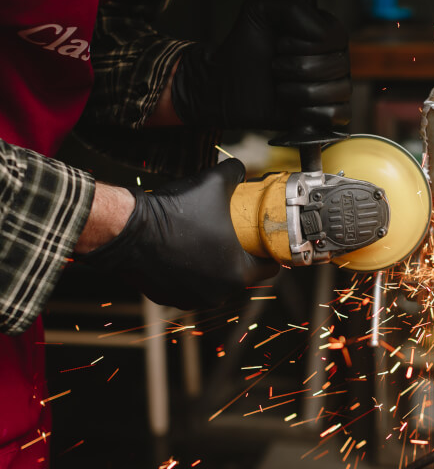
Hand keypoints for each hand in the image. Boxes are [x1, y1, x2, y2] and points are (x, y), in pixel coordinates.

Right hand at [80, 159, 278, 309]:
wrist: (127, 230)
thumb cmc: (174, 211)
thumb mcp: (213, 183)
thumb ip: (235, 173)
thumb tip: (241, 168)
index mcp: (237, 274)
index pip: (269, 268)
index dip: (270, 252)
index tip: (266, 242)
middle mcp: (218, 294)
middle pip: (241, 275)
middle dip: (240, 257)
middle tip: (236, 238)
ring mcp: (192, 299)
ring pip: (214, 281)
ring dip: (214, 267)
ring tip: (208, 243)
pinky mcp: (169, 298)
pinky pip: (189, 285)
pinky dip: (190, 273)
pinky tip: (185, 252)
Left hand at [171, 0, 350, 130]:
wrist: (228, 86)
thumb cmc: (245, 50)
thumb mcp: (259, 12)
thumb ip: (291, 8)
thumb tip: (322, 35)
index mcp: (324, 32)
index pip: (335, 37)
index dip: (306, 44)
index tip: (280, 45)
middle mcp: (335, 58)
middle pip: (338, 65)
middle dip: (298, 69)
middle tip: (276, 68)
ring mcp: (335, 87)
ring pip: (340, 91)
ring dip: (302, 92)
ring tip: (281, 88)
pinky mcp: (329, 114)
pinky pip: (340, 115)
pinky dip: (314, 114)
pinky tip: (295, 109)